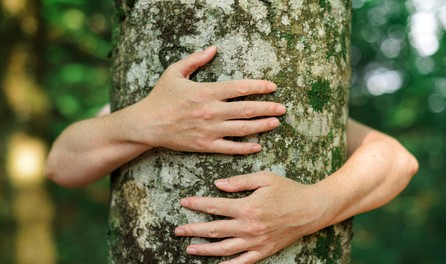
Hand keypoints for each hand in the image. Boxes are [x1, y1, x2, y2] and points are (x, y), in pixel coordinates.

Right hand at [124, 46, 285, 154]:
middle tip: (282, 108)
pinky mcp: (205, 145)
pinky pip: (230, 148)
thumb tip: (213, 49)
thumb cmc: (161, 97)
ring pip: (242, 129)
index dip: (258, 87)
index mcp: (206, 92)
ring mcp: (209, 130)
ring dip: (262, 126)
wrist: (147, 124)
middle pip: (246, 109)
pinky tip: (257, 146)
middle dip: (267, 108)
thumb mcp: (174, 73)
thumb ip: (195, 60)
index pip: (239, 88)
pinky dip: (245, 148)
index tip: (272, 86)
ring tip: (276, 123)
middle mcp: (211, 111)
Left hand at [175, 172, 330, 263]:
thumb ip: (239, 182)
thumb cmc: (288, 191)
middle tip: (178, 229)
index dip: (197, 205)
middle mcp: (248, 227)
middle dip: (193, 229)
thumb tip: (218, 185)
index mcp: (247, 207)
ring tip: (189, 248)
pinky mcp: (263, 251)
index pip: (215, 207)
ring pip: (224, 249)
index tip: (184, 202)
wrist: (311, 209)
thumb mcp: (264, 179)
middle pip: (214, 230)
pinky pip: (242, 262)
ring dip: (204, 249)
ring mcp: (255, 242)